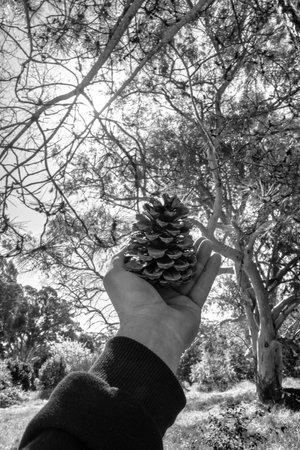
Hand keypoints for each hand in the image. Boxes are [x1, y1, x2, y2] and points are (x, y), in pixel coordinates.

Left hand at [103, 238, 220, 372]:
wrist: (150, 330)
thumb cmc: (131, 301)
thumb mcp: (116, 276)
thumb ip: (121, 261)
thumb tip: (127, 248)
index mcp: (143, 284)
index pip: (157, 262)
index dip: (166, 248)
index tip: (174, 234)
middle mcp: (160, 292)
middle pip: (177, 267)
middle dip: (187, 251)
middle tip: (196, 236)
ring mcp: (177, 301)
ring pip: (192, 275)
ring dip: (201, 258)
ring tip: (208, 241)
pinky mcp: (192, 308)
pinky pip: (202, 287)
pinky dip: (210, 272)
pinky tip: (217, 257)